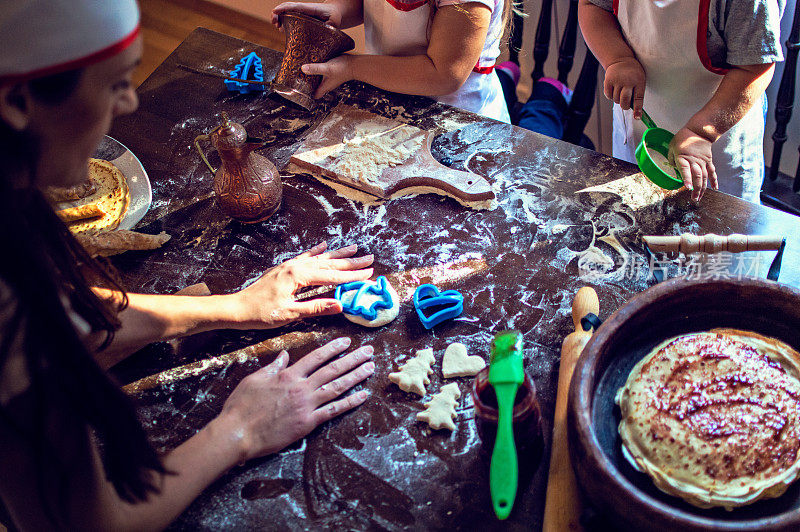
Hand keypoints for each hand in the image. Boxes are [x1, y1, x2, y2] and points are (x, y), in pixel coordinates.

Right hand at [216, 337, 374, 460]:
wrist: (237, 433)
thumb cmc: (241, 407)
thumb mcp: (255, 379)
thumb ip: (273, 367)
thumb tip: (285, 355)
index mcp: (288, 375)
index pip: (316, 357)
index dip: (334, 348)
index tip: (348, 342)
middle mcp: (301, 387)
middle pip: (333, 369)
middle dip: (353, 359)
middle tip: (369, 351)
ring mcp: (306, 405)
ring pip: (337, 387)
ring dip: (356, 376)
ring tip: (371, 368)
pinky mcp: (307, 423)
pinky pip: (334, 410)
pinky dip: (350, 402)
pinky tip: (363, 395)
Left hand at [230, 242, 372, 328]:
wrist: (236, 308)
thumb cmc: (260, 314)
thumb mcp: (289, 314)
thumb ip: (315, 308)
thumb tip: (340, 305)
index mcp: (298, 276)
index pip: (331, 276)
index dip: (352, 276)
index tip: (369, 273)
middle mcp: (295, 266)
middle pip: (328, 263)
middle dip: (350, 261)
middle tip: (370, 258)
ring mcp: (289, 266)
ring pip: (319, 257)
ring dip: (337, 253)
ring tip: (354, 248)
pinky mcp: (284, 269)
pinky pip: (305, 257)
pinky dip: (316, 251)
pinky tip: (324, 245)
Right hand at [271, 2, 342, 28]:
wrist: (333, 13)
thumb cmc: (333, 16)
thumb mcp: (335, 20)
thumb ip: (331, 25)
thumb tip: (326, 30)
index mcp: (309, 9)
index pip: (295, 6)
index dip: (284, 8)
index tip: (275, 11)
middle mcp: (302, 10)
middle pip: (286, 8)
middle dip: (277, 13)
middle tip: (274, 23)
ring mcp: (300, 14)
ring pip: (285, 13)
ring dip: (279, 19)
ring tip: (278, 27)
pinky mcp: (299, 19)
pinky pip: (288, 18)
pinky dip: (283, 22)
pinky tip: (282, 29)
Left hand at [301, 55, 354, 98]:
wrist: (354, 64)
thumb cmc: (342, 69)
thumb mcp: (327, 69)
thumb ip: (316, 69)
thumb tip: (303, 69)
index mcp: (325, 87)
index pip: (315, 96)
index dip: (308, 96)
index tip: (300, 93)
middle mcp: (327, 84)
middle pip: (315, 88)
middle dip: (308, 86)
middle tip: (297, 81)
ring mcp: (330, 79)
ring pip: (318, 81)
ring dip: (312, 78)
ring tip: (302, 73)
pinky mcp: (332, 73)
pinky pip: (322, 74)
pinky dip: (317, 72)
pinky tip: (313, 66)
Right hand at [603, 57, 644, 118]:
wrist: (620, 59)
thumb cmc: (632, 72)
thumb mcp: (639, 79)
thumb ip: (637, 92)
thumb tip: (635, 111)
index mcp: (639, 80)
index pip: (638, 98)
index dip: (638, 109)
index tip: (637, 117)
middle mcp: (628, 80)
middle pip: (625, 101)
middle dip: (625, 106)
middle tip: (626, 105)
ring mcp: (617, 80)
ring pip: (616, 100)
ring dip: (618, 100)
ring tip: (620, 92)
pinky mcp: (608, 81)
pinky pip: (609, 96)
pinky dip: (611, 96)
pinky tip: (614, 90)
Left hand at [669, 127, 717, 201]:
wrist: (699, 131)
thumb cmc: (683, 138)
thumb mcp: (672, 147)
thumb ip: (671, 159)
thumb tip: (673, 168)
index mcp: (683, 158)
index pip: (685, 170)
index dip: (687, 179)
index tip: (688, 188)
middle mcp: (694, 161)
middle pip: (697, 176)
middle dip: (696, 189)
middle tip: (694, 199)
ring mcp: (703, 162)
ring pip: (704, 177)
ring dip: (702, 188)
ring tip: (699, 198)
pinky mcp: (708, 161)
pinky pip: (712, 172)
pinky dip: (714, 180)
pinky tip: (715, 188)